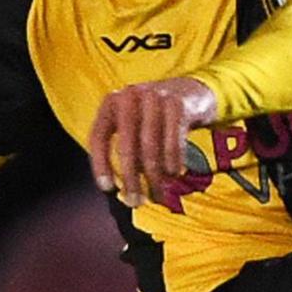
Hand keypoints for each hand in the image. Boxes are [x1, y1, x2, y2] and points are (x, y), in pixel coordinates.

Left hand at [87, 77, 216, 206]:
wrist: (192, 90)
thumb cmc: (157, 114)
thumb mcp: (134, 121)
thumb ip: (123, 144)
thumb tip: (117, 186)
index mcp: (112, 102)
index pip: (98, 136)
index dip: (100, 164)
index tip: (107, 188)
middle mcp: (130, 96)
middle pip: (126, 145)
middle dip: (131, 178)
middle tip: (135, 201)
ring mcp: (155, 98)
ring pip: (151, 147)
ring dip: (154, 176)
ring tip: (158, 194)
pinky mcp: (178, 105)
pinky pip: (174, 141)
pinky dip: (173, 161)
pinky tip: (174, 174)